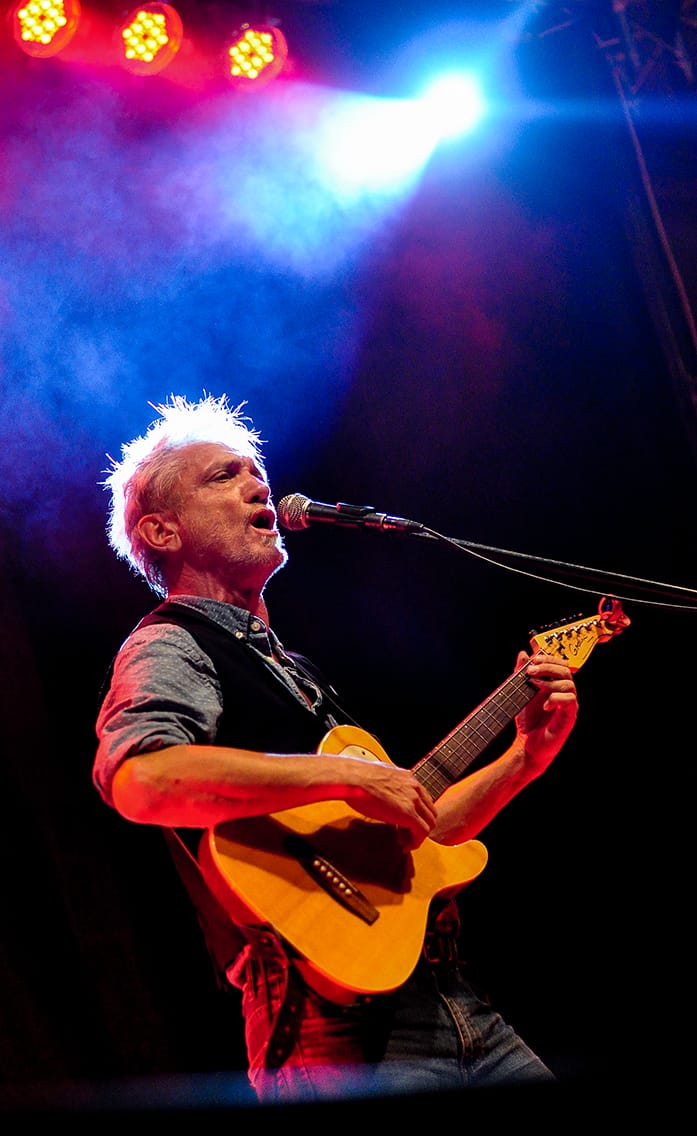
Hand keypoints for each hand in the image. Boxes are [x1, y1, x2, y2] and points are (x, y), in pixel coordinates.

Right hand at [344, 759, 437, 849]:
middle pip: (429, 811)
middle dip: (419, 825)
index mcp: (407, 777)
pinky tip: (406, 846)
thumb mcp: (377, 777)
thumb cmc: (357, 777)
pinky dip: (416, 842)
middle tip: (404, 834)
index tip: (404, 822)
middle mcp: (414, 787)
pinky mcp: (409, 814)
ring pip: (429, 822)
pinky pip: (422, 831)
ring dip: (418, 835)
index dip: (416, 813)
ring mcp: (413, 800)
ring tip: (404, 842)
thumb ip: (385, 784)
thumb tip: (378, 789)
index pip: (423, 799)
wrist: (353, 778)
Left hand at [514, 650, 578, 769]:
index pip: (560, 664)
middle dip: (548, 666)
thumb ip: (521, 673)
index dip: (549, 658)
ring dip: (550, 681)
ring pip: (569, 684)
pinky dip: (556, 699)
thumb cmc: (527, 721)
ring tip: (534, 684)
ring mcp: (568, 705)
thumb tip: (523, 653)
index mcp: (555, 685)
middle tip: (531, 670)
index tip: (533, 658)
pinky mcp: (569, 717)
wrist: (527, 745)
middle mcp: (564, 693)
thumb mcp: (521, 693)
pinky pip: (570, 701)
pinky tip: (544, 704)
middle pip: (566, 670)